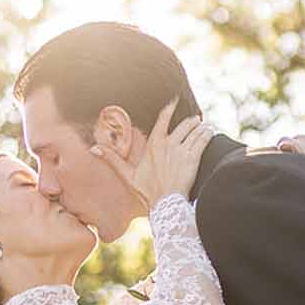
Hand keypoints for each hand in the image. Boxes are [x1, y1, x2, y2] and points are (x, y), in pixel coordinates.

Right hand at [91, 99, 214, 212]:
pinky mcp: (193, 158)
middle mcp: (168, 143)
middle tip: (196, 119)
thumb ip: (113, 159)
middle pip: (184, 124)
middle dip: (191, 120)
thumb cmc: (147, 191)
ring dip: (202, 127)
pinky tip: (211, 133)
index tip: (176, 100)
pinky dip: (208, 135)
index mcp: (154, 144)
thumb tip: (94, 149)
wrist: (165, 204)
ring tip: (205, 126)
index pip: (163, 119)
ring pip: (196, 131)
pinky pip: (203, 140)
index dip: (170, 108)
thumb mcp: (128, 175)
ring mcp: (182, 150)